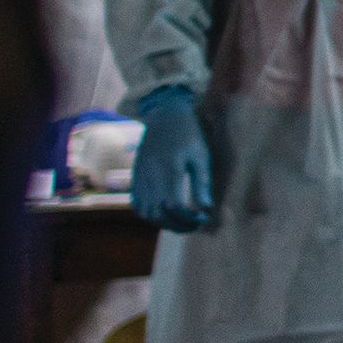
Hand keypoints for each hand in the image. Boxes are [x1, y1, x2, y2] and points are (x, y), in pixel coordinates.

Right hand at [129, 86, 211, 231]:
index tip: (203, 218)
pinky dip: (150, 215)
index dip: (188, 218)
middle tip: (195, 224)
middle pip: (158, 213)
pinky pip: (138, 205)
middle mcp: (149, 176)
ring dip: (164, 223)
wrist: (164, 117)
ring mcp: (139, 178)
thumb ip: (202, 183)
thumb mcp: (201, 156)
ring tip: (183, 222)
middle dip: (178, 225)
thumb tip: (206, 209)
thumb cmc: (188, 135)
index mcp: (168, 169)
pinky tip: (166, 214)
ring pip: (146, 213)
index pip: (173, 206)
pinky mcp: (135, 179)